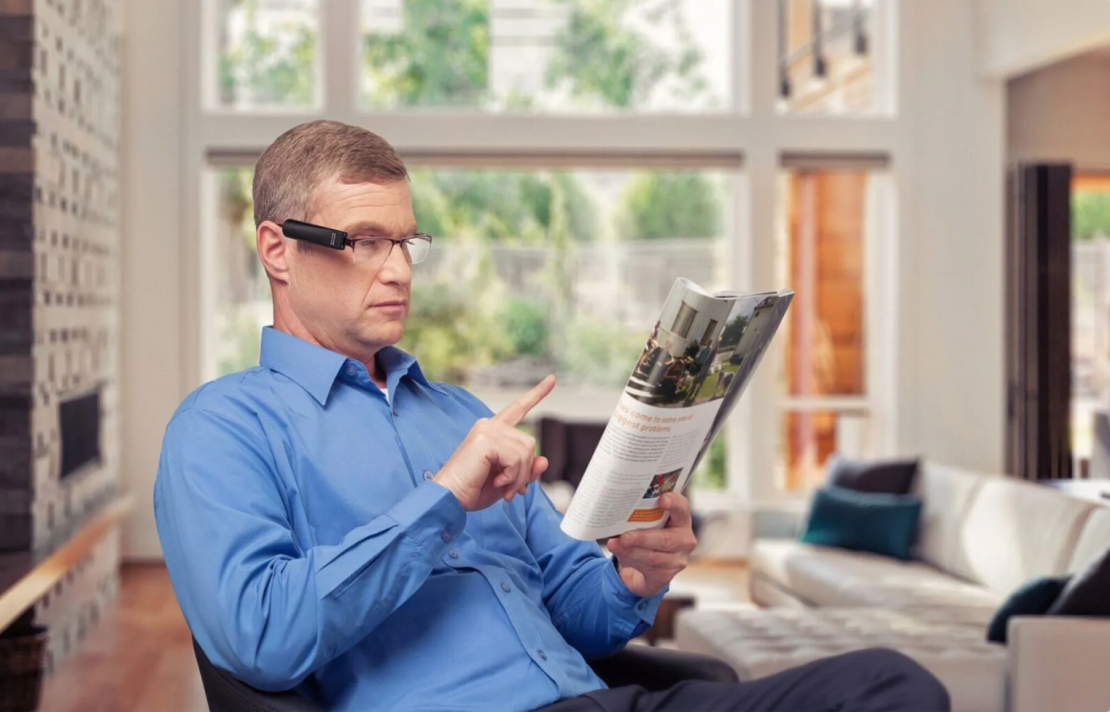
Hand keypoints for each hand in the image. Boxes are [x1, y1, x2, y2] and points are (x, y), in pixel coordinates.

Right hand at [434, 376, 554, 511]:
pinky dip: (512, 476)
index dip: (536, 394)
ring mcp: (487, 430)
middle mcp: (490, 425)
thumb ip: (525, 470)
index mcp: (493, 431)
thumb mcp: (507, 480)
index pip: (518, 408)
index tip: (552, 379)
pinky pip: (516, 459)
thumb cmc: (472, 489)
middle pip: (529, 443)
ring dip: (519, 476)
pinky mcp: (485, 439)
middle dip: (525, 471)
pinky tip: (497, 481)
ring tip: (504, 487)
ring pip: (525, 451)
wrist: (449, 497)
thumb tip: (544, 460)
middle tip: (512, 489)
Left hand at [606, 493, 696, 597]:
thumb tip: (617, 510)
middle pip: (666, 539)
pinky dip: (630, 560)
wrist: (643, 568)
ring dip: (631, 551)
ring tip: (614, 545)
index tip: (662, 499)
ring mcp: (678, 560)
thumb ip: (640, 515)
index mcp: (681, 520)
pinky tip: (620, 554)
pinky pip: (647, 569)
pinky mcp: (666, 576)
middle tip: (623, 537)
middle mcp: (685, 540)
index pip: (682, 508)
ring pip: (654, 557)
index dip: (674, 502)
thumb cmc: (646, 536)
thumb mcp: (645, 523)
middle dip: (642, 538)